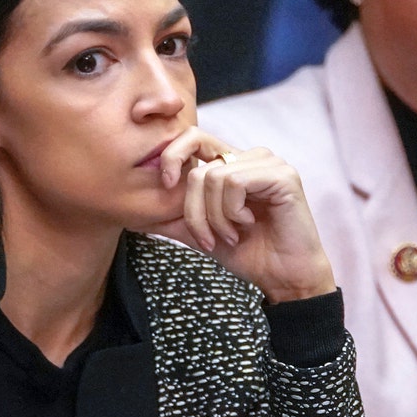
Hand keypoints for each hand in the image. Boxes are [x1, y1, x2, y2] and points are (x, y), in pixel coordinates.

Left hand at [146, 127, 337, 302]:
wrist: (284, 278)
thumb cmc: (249, 255)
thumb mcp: (201, 234)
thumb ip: (172, 219)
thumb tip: (133, 214)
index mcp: (233, 163)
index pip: (193, 137)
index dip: (172, 157)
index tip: (166, 187)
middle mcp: (251, 157)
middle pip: (199, 168)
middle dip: (194, 211)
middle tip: (208, 238)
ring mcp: (269, 163)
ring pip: (214, 177)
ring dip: (216, 217)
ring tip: (233, 235)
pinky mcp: (282, 174)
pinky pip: (235, 182)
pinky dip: (233, 211)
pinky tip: (249, 224)